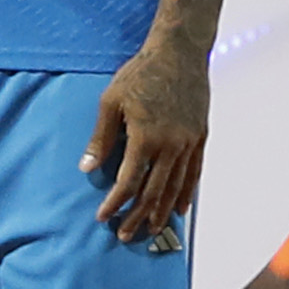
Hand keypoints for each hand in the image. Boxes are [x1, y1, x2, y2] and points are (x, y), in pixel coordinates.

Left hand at [84, 36, 207, 242]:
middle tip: (125, 235)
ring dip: (162, 211)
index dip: (116, 202)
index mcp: (146, 138)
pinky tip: (180, 208)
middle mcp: (172, 145)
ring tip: (151, 230)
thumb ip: (101, 138)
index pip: (129, 182)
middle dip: (137, 216)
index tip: (104, 216)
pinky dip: (187, 193)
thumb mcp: (110, 102)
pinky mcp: (200, 137)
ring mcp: (189, 142)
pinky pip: (194, 172)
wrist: (180, 53)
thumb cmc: (141, 73)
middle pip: (154, 191)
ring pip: (176, 187)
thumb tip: (87, 167)